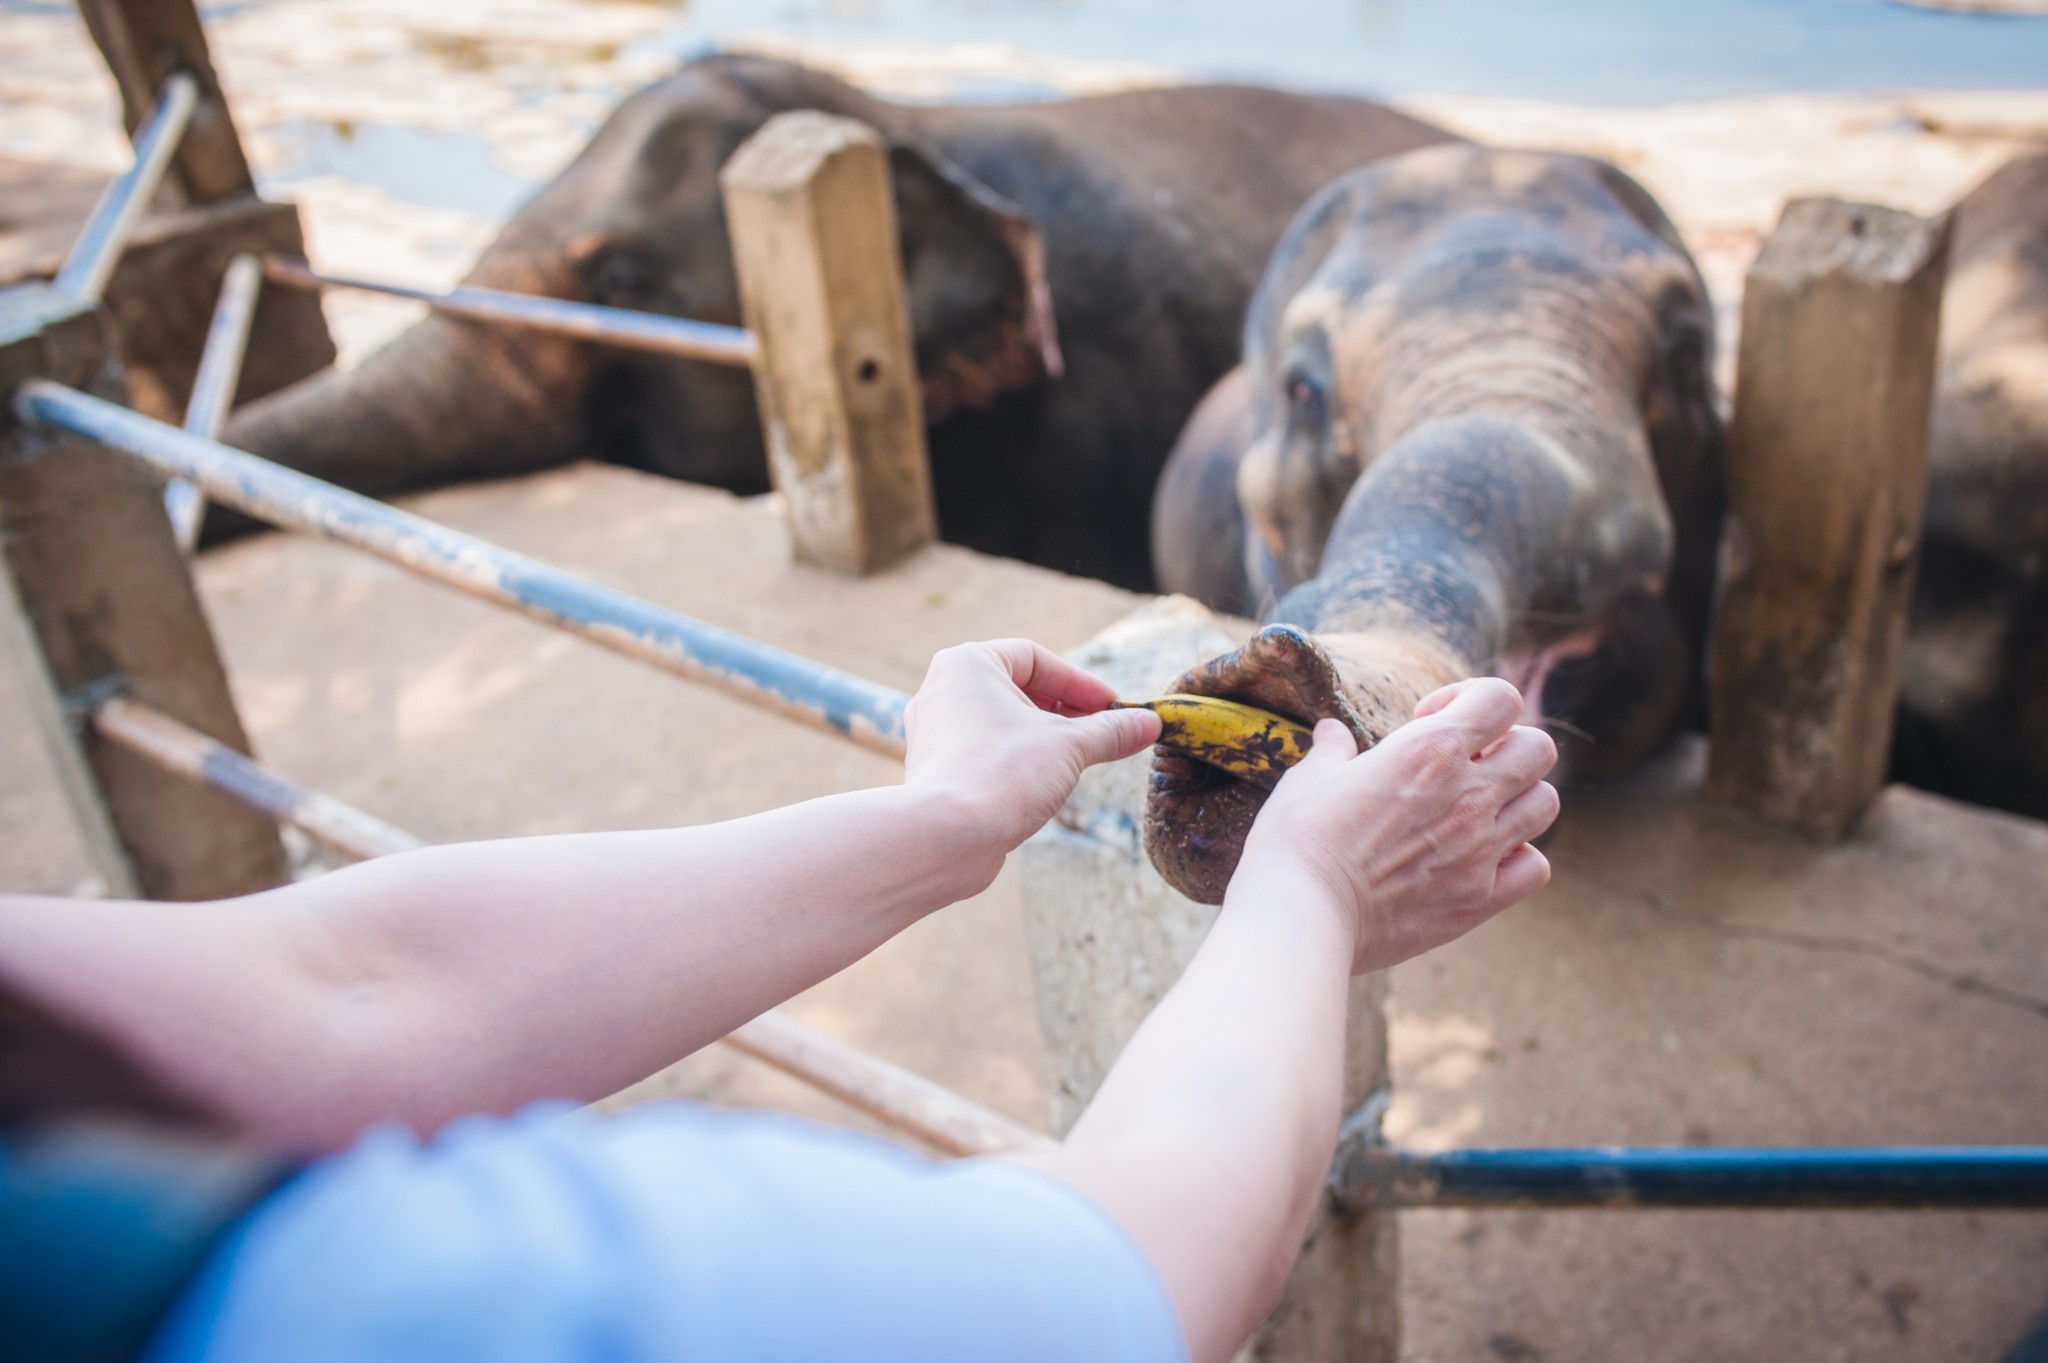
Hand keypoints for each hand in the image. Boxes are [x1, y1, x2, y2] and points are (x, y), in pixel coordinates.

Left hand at [903, 640, 1161, 849]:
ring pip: (1003, 724)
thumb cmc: (1001, 775)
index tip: (1114, 707)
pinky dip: (1020, 760)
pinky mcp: (937, 769)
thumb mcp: (1070, 746)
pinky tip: (1045, 785)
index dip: (1080, 684)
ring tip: (1080, 760)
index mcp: (967, 664)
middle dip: (1066, 712)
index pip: (1035, 659)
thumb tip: (1150, 723)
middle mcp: (943, 690)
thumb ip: (1111, 730)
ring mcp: (935, 732)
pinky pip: (987, 752)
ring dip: (1045, 738)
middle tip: (1103, 733)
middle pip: (1019, 690)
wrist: (944, 838)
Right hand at [1232, 677, 1557, 973]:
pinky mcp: (1480, 899)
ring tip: (1475, 810)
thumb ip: (1333, 750)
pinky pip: (1535, 867)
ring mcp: (1482, 848)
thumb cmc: (1299, 837)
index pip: (1500, 698)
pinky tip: (1481, 859)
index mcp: (1431, 749)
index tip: (1429, 719)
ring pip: (1545, 803)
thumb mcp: (1309, 777)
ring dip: (1517, 799)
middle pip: (1537, 748)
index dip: (1471, 698)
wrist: (1304, 913)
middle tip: (1461, 765)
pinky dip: (1518, 859)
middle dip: (1504, 747)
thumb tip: (1332, 732)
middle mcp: (1470, 794)